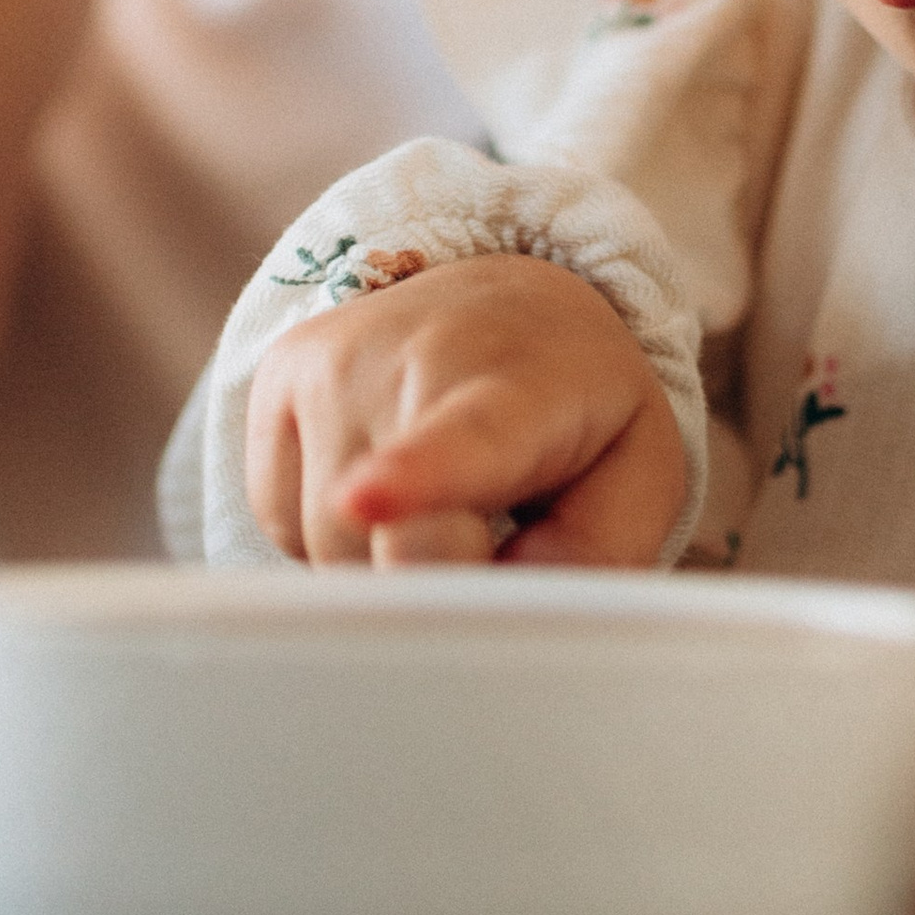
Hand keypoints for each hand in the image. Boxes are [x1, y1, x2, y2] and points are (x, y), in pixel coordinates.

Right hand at [243, 253, 688, 567]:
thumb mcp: (637, 473)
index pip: (463, 440)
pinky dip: (336, 533)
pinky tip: (387, 483)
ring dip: (385, 561)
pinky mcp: (277, 377)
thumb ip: (594, 557)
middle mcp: (408, 359)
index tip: (367, 497)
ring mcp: (330, 363)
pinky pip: (282, 525)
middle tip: (496, 530)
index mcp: (519, 391)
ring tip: (442, 492)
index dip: (415, 476)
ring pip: (328, 549)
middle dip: (442, 580)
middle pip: (389, 549)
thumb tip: (494, 615)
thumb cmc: (575, 407)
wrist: (506, 299)